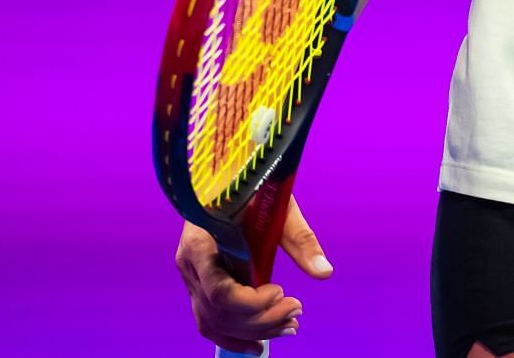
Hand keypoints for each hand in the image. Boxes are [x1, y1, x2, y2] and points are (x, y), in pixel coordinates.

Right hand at [173, 195, 334, 353]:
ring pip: (214, 321)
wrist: (229, 172)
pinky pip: (209, 320)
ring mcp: (191, 276)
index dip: (252, 302)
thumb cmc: (253, 184)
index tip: (281, 291)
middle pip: (218, 312)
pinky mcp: (198, 283)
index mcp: (200, 242)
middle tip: (297, 312)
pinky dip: (235, 335)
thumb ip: (299, 238)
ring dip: (253, 331)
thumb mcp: (278, 205)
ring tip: (290, 326)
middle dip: (260, 320)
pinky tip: (261, 343)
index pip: (220, 291)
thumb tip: (325, 272)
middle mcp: (189, 264)